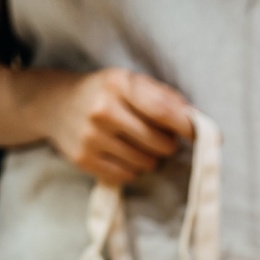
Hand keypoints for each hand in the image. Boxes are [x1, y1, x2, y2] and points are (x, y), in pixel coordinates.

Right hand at [38, 67, 193, 183]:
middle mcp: (103, 110)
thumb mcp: (130, 82)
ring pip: (146, 164)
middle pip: (160, 144)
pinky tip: (123, 154)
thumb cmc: (105, 94)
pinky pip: (127, 176)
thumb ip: (164, 98)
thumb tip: (197, 122)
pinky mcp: (84, 160)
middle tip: (161, 139)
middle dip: (168, 145)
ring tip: (138, 145)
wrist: (54, 105)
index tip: (205, 136)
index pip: (163, 110)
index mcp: (119, 84)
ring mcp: (91, 137)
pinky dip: (132, 169)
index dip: (188, 127)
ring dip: (150, 158)